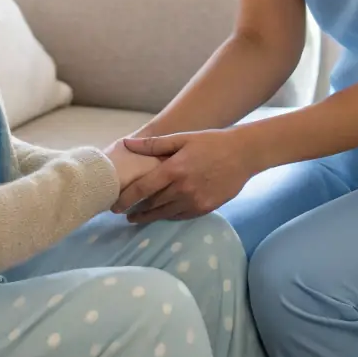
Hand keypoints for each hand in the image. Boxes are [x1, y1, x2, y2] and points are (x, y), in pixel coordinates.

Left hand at [111, 129, 254, 222]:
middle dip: (135, 210)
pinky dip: (168, 216)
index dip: (125, 199)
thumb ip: (153, 145)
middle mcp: (182, 188)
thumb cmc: (210, 142)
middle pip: (151, 204)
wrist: (243, 154)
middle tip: (122, 213)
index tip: (114, 206)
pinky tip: (161, 214)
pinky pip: (180, 216)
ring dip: (149, 216)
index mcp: (173, 169)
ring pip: (164, 213)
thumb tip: (127, 143)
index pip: (142, 189)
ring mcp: (194, 200)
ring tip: (137, 217)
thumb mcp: (182, 138)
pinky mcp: (204, 208)